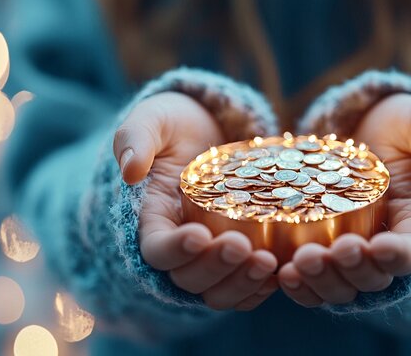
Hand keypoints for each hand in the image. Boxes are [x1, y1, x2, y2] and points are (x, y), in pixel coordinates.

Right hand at [114, 92, 277, 310]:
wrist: (209, 131)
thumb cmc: (176, 125)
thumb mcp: (153, 120)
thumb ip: (136, 138)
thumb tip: (130, 170)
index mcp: (153, 220)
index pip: (157, 249)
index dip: (176, 249)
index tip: (199, 234)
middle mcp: (180, 246)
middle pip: (189, 277)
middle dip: (215, 267)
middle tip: (241, 246)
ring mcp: (209, 254)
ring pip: (218, 290)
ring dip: (241, 283)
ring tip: (267, 262)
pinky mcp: (237, 255)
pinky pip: (244, 287)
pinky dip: (259, 288)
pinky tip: (280, 273)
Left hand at [278, 94, 410, 306]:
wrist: (364, 128)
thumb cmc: (399, 126)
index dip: (396, 254)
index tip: (378, 247)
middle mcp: (384, 245)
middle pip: (373, 277)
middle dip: (352, 270)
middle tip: (331, 251)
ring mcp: (352, 251)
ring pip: (342, 287)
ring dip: (322, 282)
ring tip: (301, 263)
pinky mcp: (323, 250)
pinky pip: (314, 281)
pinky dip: (302, 287)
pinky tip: (285, 274)